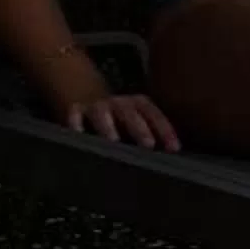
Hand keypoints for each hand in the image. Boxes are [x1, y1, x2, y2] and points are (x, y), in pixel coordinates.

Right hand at [63, 93, 181, 150]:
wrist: (86, 95)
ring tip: (113, 141)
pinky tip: (78, 134)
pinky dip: (76, 123)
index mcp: (138, 104)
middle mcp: (119, 103)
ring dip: (108, 125)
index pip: (154, 115)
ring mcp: (97, 106)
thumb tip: (172, 154)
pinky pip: (75, 115)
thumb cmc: (120, 119)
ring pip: (102, 113)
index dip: (165, 130)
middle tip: (149, 145)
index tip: (174, 148)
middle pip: (131, 113)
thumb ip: (152, 133)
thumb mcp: (137, 120)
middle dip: (140, 128)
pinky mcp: (76, 110)